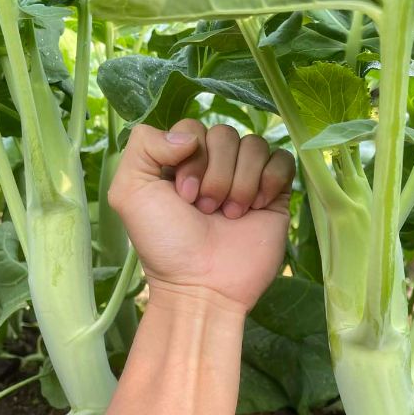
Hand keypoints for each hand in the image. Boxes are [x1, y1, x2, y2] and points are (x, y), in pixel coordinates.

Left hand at [108, 119, 294, 311]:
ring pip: (255, 145)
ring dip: (241, 182)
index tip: (183, 196)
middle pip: (226, 134)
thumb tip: (190, 135)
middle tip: (207, 210)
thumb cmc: (165, 244)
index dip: (191, 158)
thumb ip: (144, 144)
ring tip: (230, 215)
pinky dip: (270, 179)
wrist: (203, 286)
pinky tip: (257, 207)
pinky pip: (283, 160)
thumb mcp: (130, 191)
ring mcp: (246, 179)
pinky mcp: (275, 195)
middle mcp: (214, 166)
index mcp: (179, 161)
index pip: (193, 128)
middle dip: (216, 174)